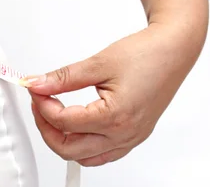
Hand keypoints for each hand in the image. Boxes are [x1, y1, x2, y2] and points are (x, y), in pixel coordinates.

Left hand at [20, 23, 205, 166]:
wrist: (173, 51)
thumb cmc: (146, 55)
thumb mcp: (97, 63)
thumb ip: (63, 78)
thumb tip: (37, 85)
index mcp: (115, 117)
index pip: (63, 122)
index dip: (42, 105)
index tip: (35, 89)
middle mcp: (124, 134)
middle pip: (69, 149)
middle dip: (46, 127)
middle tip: (39, 103)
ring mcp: (130, 139)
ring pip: (84, 157)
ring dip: (63, 140)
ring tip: (53, 113)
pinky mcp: (133, 136)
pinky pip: (101, 154)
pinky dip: (82, 145)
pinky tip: (74, 125)